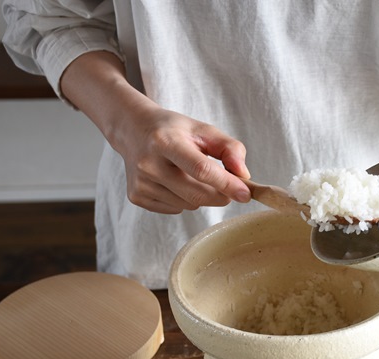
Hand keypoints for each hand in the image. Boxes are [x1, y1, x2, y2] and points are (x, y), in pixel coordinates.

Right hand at [116, 106, 251, 213]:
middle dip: (221, 195)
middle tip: (231, 188)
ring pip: (188, 204)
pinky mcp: (137, 196)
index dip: (226, 184)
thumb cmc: (173, 130)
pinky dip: (184, 200)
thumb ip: (229, 148)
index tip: (246, 194)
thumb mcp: (203, 129)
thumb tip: (244, 176)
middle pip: (196, 193)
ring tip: (190, 174)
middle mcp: (149, 164)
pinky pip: (175, 209)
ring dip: (200, 195)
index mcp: (165, 141)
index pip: (201, 169)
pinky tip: (175, 182)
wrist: (133, 131)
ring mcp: (141, 183)